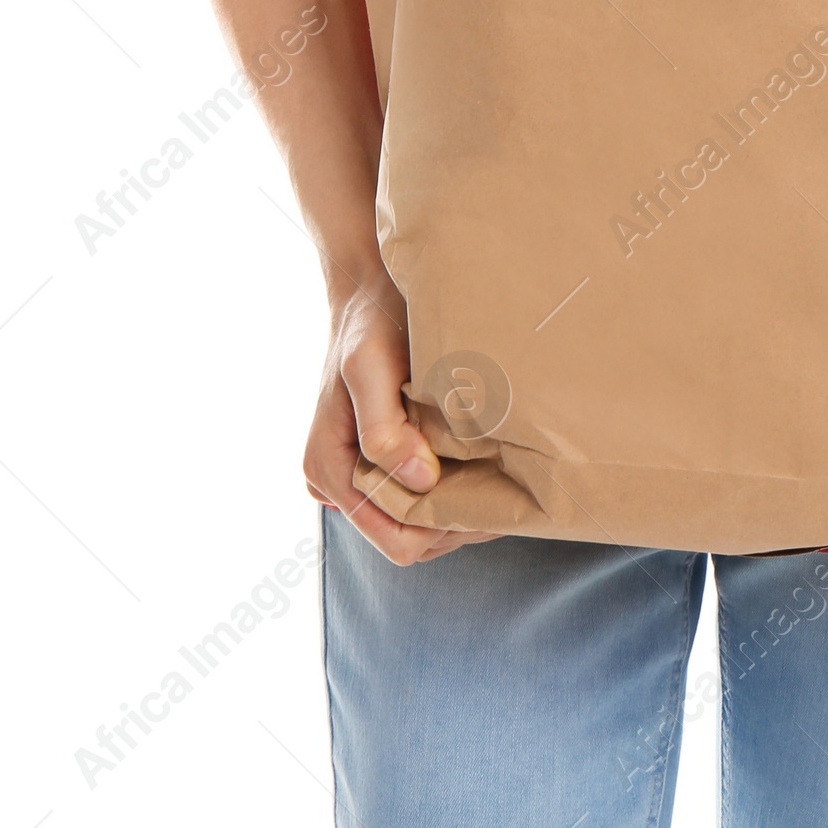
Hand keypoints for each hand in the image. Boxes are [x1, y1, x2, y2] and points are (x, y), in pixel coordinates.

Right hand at [303, 277, 498, 565]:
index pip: (396, 539)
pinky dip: (447, 486)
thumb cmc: (371, 322)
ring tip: (490, 471)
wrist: (370, 288)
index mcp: (327, 468)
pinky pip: (416, 495)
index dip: (443, 527)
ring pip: (416, 522)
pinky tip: (475, 461)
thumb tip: (420, 482)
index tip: (487, 497)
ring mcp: (355, 471)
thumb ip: (384, 429)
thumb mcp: (369, 366)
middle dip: (452, 519)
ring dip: (452, 504)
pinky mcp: (376, 457)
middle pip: (409, 538)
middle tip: (500, 486)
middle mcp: (335, 480)